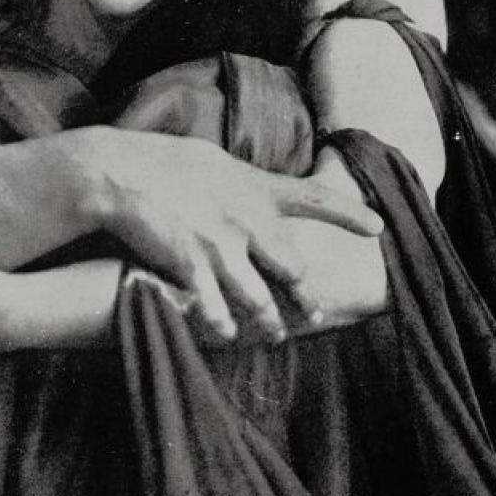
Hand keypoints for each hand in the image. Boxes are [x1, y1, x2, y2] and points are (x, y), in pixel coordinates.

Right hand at [87, 131, 383, 343]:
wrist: (118, 173)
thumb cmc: (159, 161)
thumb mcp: (212, 160)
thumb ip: (241, 180)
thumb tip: (252, 185)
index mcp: (254, 187)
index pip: (313, 197)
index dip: (348, 213)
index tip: (378, 228)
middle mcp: (247, 219)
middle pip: (293, 268)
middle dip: (305, 297)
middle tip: (315, 313)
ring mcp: (221, 246)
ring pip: (259, 300)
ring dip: (269, 323)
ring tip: (274, 335)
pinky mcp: (193, 267)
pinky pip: (217, 311)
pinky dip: (223, 327)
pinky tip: (226, 335)